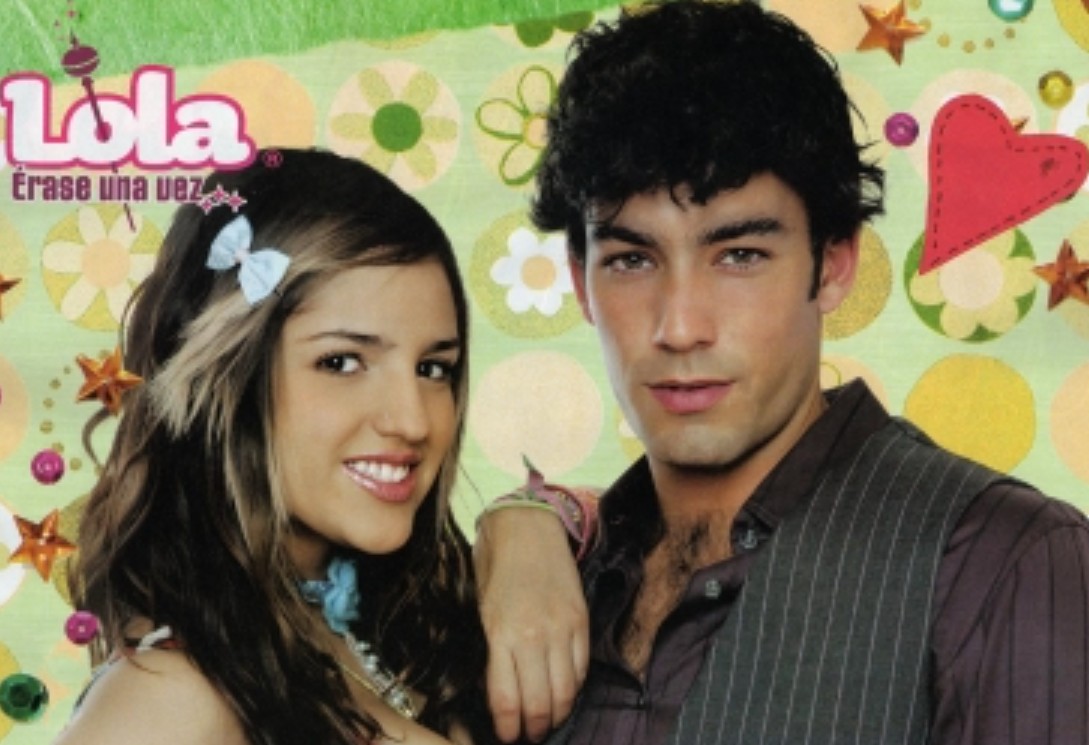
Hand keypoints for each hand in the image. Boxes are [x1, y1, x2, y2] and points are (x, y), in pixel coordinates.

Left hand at [474, 507, 588, 742]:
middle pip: (541, 703)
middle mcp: (534, 635)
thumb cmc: (495, 565)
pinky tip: (564, 692)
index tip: (507, 736)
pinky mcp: (581, 620)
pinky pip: (582, 667)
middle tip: (529, 735)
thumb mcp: (482, 609)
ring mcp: (562, 628)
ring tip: (548, 721)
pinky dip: (574, 687)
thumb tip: (501, 692)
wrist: (528, 525)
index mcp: (501, 632)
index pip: (507, 699)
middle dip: (535, 728)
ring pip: (567, 691)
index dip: (508, 727)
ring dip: (557, 714)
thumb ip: (493, 651)